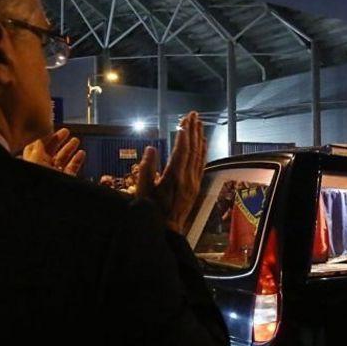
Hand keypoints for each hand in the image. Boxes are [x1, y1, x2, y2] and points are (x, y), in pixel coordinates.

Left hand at [22, 128, 85, 175]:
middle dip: (58, 140)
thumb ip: (38, 145)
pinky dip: (77, 160)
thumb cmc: (35, 179)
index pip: (37, 145)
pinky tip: (81, 153)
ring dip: (69, 148)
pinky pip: (72, 168)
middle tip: (66, 132)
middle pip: (51, 150)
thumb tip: (39, 134)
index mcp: (33, 160)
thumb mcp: (35, 157)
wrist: (43, 200)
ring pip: (62, 158)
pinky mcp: (65, 180)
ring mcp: (54, 173)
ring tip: (75, 140)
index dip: (44, 136)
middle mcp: (42, 166)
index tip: (51, 127)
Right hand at [136, 111, 204, 231]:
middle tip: (193, 114)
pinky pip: (201, 164)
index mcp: (174, 177)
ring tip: (199, 123)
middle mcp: (187, 178)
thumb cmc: (152, 211)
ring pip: (198, 155)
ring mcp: (193, 182)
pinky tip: (203, 143)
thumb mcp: (143, 191)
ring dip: (199, 137)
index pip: (181, 151)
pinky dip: (202, 151)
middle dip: (193, 130)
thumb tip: (150, 148)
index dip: (183, 135)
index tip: (183, 121)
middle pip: (192, 149)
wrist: (168, 230)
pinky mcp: (195, 186)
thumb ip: (147, 169)